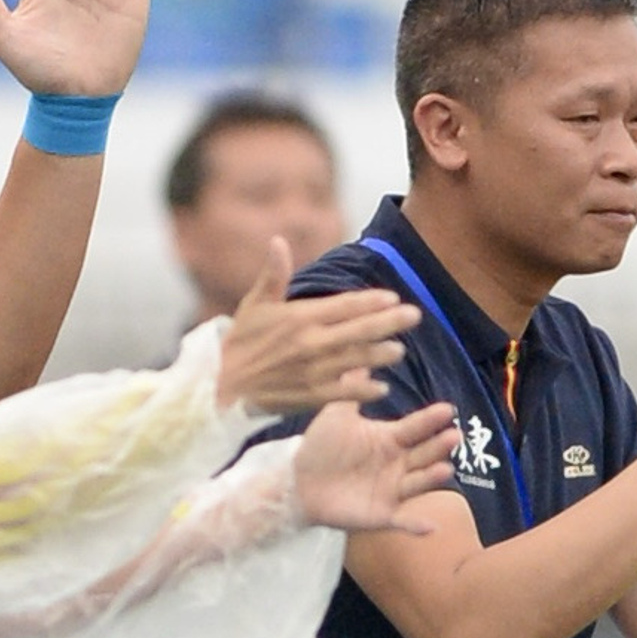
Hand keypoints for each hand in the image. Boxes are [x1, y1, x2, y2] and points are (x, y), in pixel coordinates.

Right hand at [216, 251, 415, 415]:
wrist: (221, 387)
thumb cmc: (240, 344)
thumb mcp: (254, 305)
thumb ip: (273, 275)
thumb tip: (277, 241)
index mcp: (299, 317)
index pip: (344, 306)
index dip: (371, 302)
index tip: (393, 298)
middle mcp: (310, 343)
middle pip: (358, 331)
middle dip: (389, 323)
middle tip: (415, 316)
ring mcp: (312, 371)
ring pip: (356, 360)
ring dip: (380, 355)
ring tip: (399, 350)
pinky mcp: (310, 396)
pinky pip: (344, 392)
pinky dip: (363, 390)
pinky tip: (381, 388)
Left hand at [291, 399, 461, 532]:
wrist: (298, 482)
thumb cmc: (320, 446)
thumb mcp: (337, 413)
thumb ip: (352, 385)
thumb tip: (361, 348)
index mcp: (388, 439)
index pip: (414, 428)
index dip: (430, 420)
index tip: (448, 409)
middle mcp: (396, 464)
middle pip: (423, 454)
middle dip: (439, 446)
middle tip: (454, 436)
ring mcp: (392, 490)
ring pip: (417, 483)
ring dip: (432, 478)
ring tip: (444, 469)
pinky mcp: (381, 515)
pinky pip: (402, 521)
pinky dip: (415, 525)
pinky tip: (429, 527)